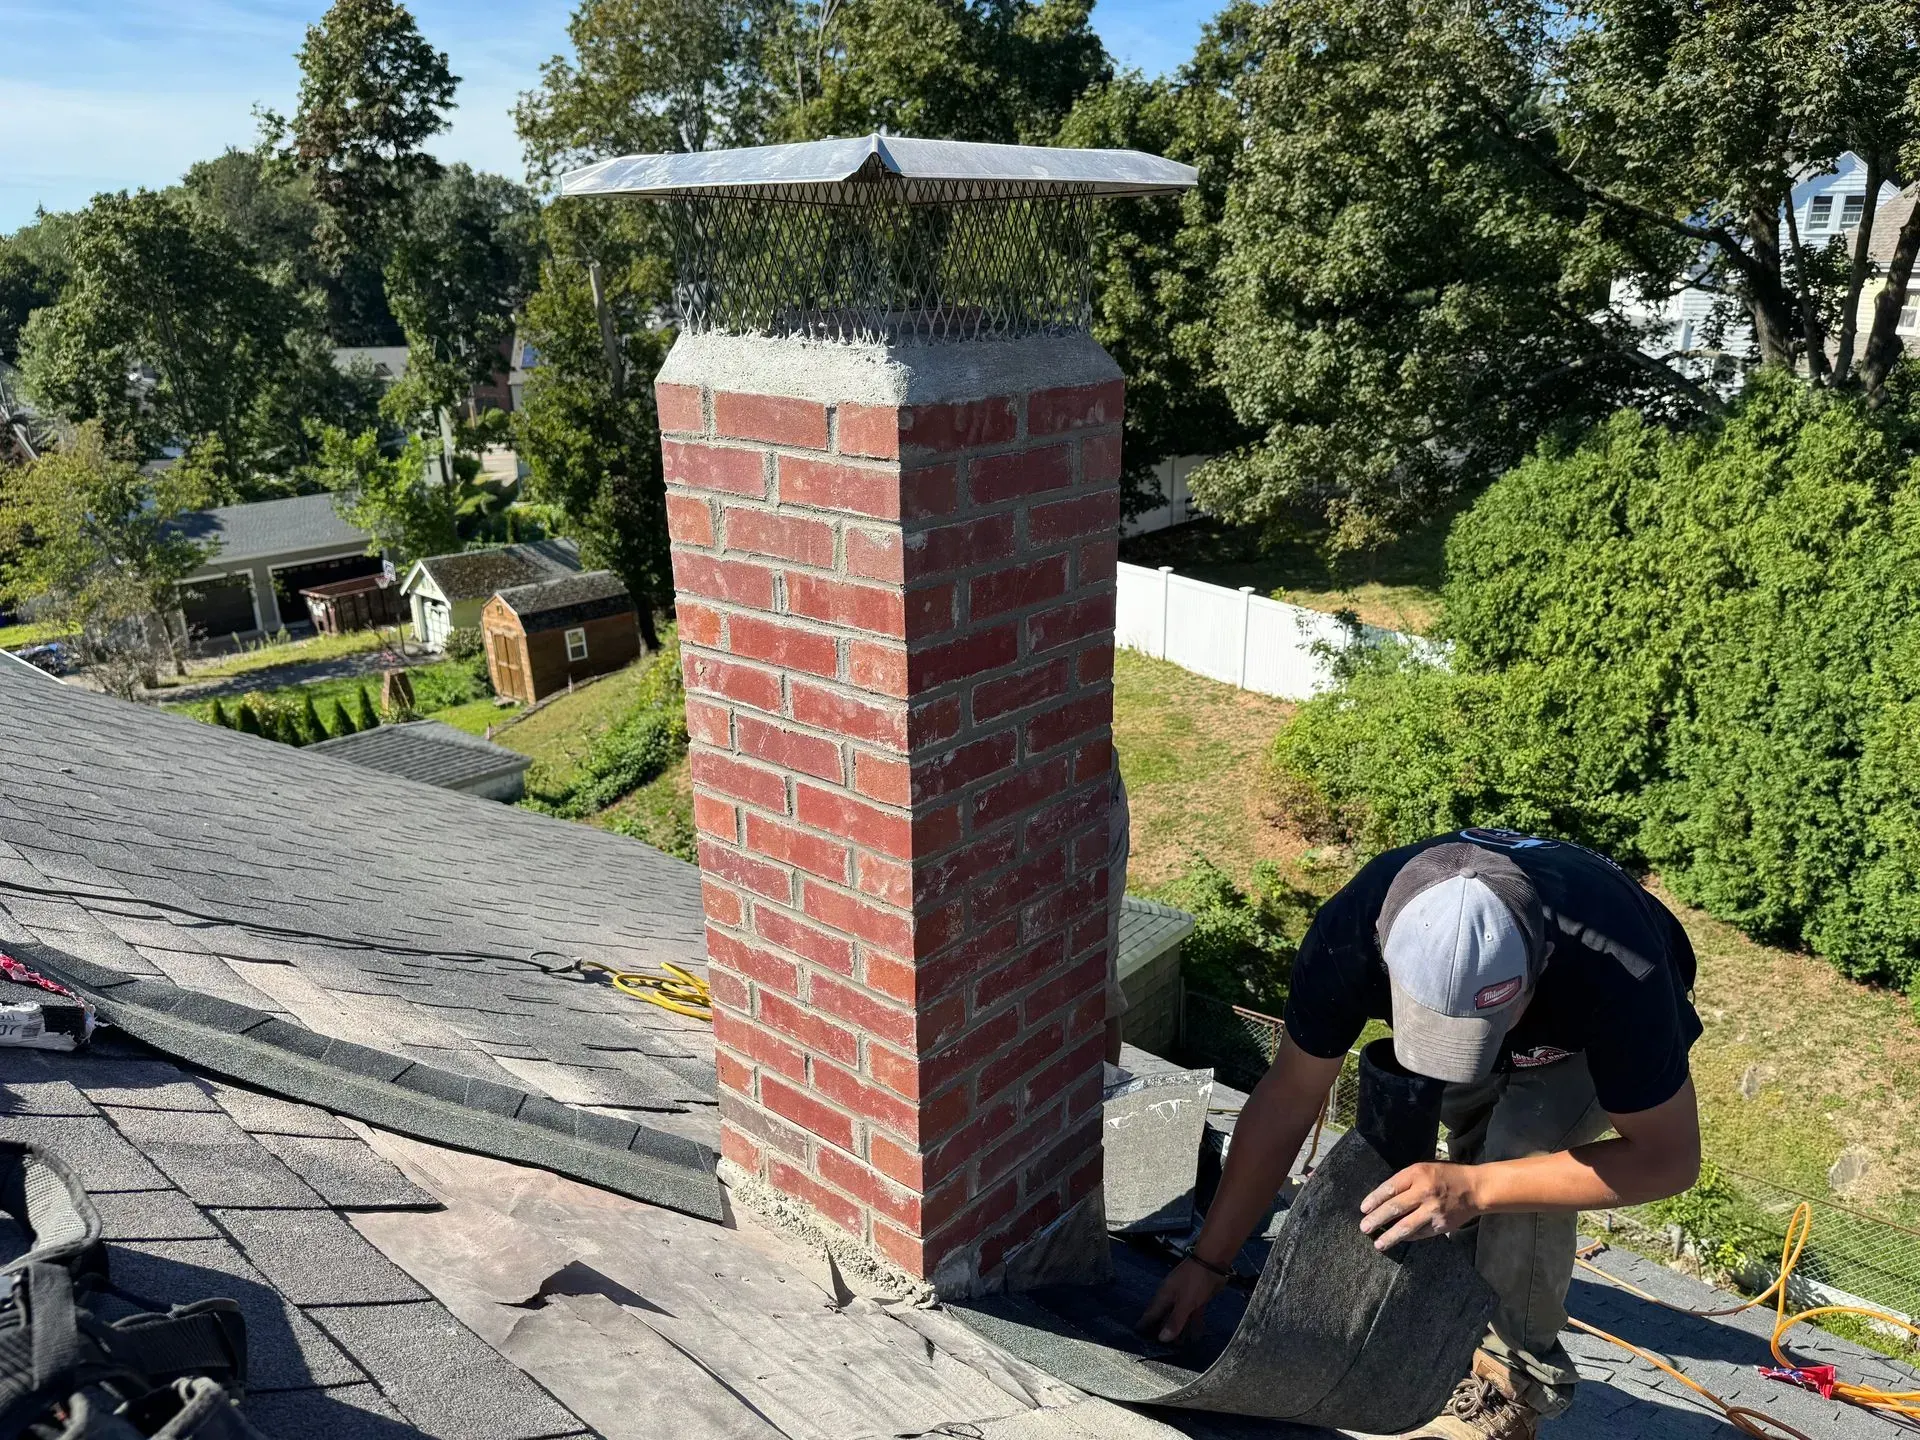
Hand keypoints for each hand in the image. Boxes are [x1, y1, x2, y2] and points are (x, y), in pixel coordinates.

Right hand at [1138, 1257, 1228, 1344]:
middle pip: (1165, 1318)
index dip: (1145, 1326)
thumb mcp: (1184, 1302)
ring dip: (1180, 1330)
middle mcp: (1172, 1298)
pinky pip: (1193, 1315)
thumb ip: (1174, 1320)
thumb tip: (1161, 1339)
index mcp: (1164, 1297)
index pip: (1151, 1314)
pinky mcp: (1197, 1299)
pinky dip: (1193, 1325)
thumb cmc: (1195, 1281)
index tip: (1139, 1340)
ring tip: (1178, 1348)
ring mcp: (1185, 1298)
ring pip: (1179, 1317)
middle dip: (1163, 1332)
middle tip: (1160, 1350)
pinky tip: (1195, 1337)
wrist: (1213, 1262)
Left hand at [1359, 1162, 1483, 1249]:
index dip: (1374, 1199)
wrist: (1475, 1189)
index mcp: (1417, 1174)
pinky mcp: (1440, 1225)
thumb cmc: (1445, 1176)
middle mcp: (1424, 1192)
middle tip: (1364, 1227)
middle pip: (1394, 1208)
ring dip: (1389, 1236)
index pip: (1390, 1188)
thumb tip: (1382, 1198)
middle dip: (1376, 1219)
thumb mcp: (1424, 1169)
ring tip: (1378, 1244)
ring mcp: (1433, 1211)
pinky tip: (1398, 1240)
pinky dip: (1407, 1237)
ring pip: (1406, 1226)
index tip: (1363, 1209)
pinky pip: (1419, 1234)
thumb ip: (1405, 1181)